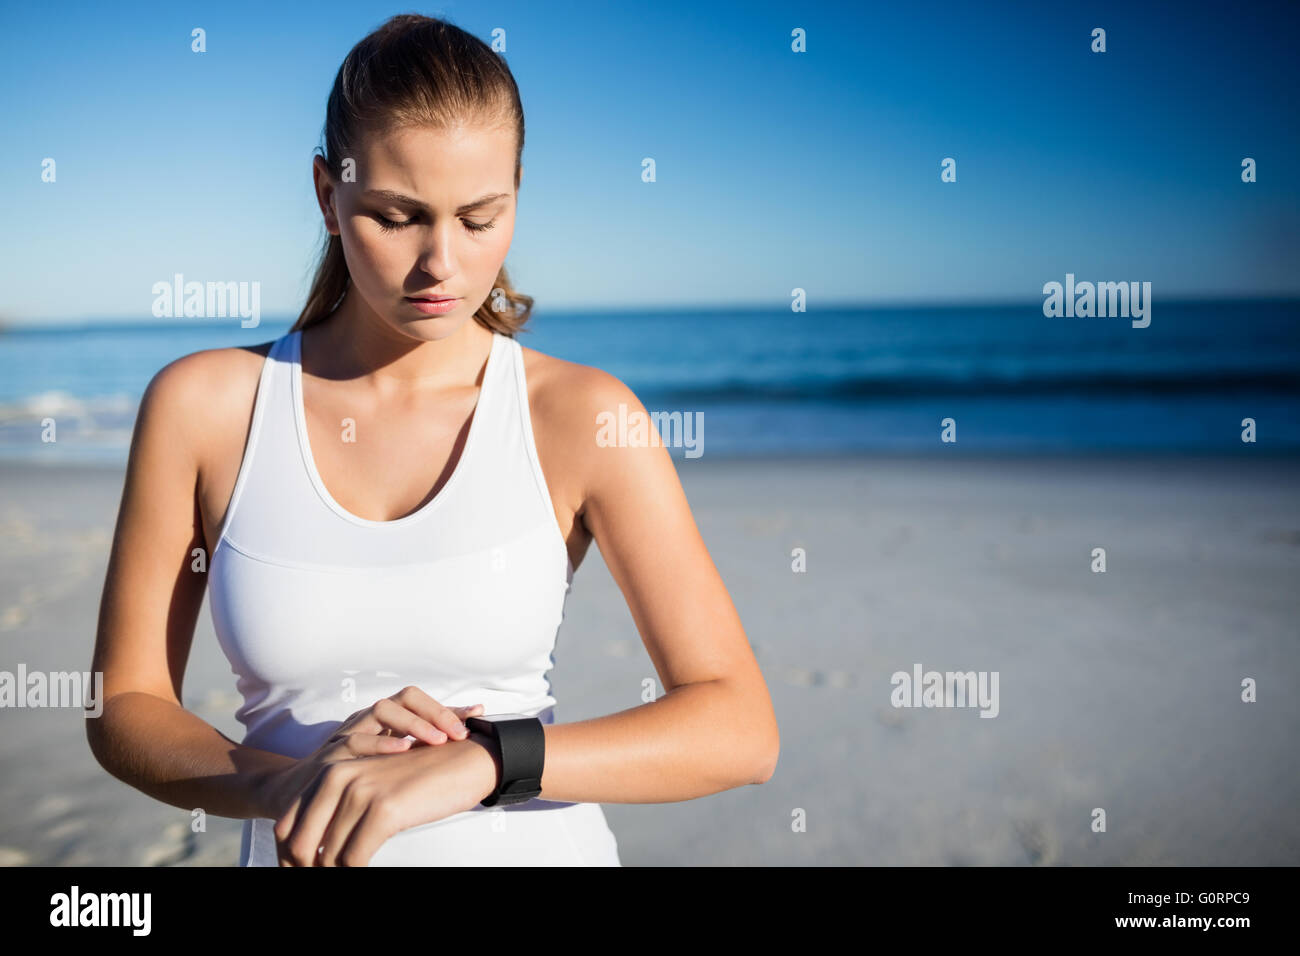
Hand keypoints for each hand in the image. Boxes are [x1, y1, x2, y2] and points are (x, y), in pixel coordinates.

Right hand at [256, 686, 483, 819]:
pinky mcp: (332, 753)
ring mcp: (348, 732)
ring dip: (414, 723)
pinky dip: (381, 743)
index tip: (476, 717)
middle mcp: (367, 719)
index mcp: (384, 719)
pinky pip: (356, 739)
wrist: (297, 794)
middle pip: (403, 697)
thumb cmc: (353, 776)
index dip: (447, 706)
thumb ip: (423, 746)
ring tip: (438, 739)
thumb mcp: (390, 760)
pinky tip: (403, 752)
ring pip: (381, 710)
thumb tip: (471, 729)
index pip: (418, 699)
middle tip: (458, 733)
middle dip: (434, 712)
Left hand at [274, 734, 498, 865]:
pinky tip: (363, 874)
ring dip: (332, 873)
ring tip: (346, 876)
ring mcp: (360, 792)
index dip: (288, 857)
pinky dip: (354, 874)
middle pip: (299, 843)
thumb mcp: (374, 785)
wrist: (467, 759)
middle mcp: (338, 778)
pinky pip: (354, 859)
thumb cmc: (424, 778)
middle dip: (304, 869)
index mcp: (331, 772)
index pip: (287, 824)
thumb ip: (344, 808)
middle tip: (319, 879)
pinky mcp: (384, 809)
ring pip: (327, 856)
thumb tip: (321, 853)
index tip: (300, 873)